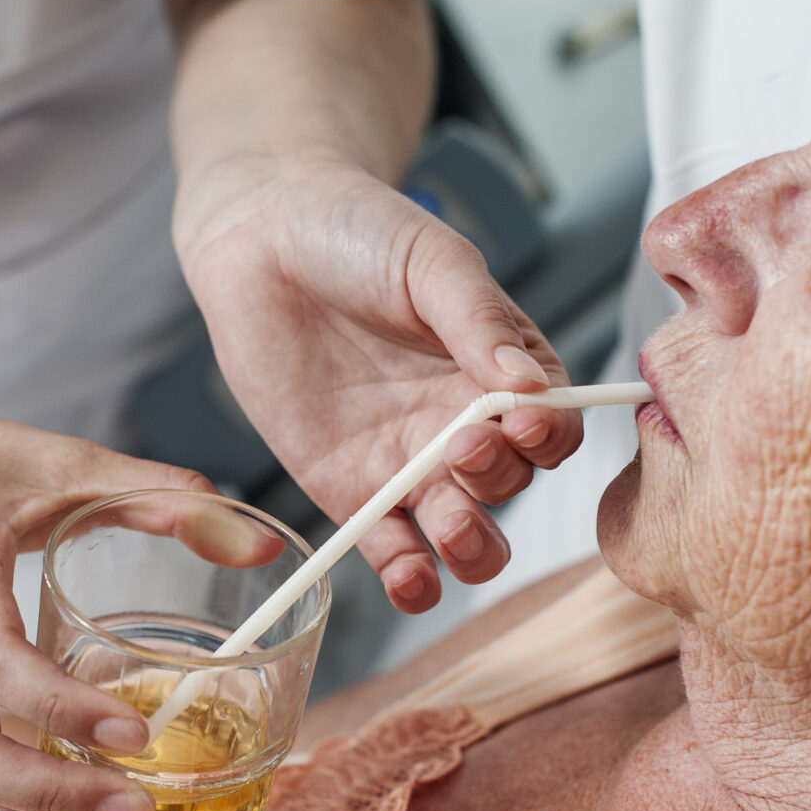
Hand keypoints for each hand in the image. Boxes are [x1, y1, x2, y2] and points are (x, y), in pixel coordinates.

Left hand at [175, 156, 583, 612]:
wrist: (260, 238)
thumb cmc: (355, 231)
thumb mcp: (431, 261)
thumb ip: (479, 320)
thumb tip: (528, 385)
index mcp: (501, 370)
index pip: (551, 426)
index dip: (546, 436)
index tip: (519, 420)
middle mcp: (463, 424)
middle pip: (511, 485)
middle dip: (497, 480)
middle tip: (460, 448)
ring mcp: (408, 464)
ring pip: (465, 534)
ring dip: (470, 547)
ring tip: (450, 526)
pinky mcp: (352, 491)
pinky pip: (393, 551)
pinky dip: (410, 579)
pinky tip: (410, 579)